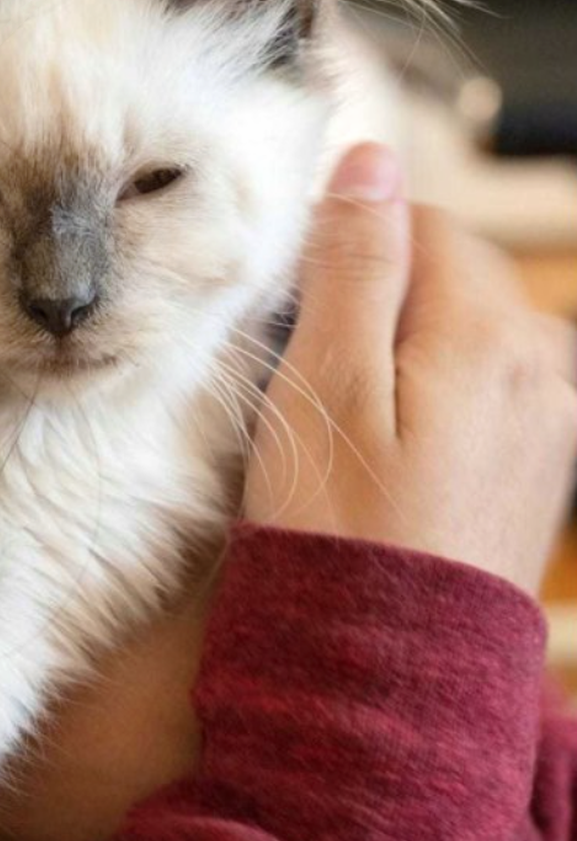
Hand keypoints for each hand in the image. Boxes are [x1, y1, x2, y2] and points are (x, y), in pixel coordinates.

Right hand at [246, 143, 576, 596]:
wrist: (389, 679)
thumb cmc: (341, 539)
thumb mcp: (323, 390)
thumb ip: (352, 268)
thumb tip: (372, 160)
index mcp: (491, 333)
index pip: (420, 222)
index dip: (342, 253)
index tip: (289, 318)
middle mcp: (543, 367)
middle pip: (448, 277)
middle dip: (375, 304)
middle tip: (307, 383)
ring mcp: (552, 422)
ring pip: (462, 336)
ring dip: (401, 355)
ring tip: (346, 431)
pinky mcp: (540, 469)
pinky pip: (482, 394)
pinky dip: (432, 403)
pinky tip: (389, 462)